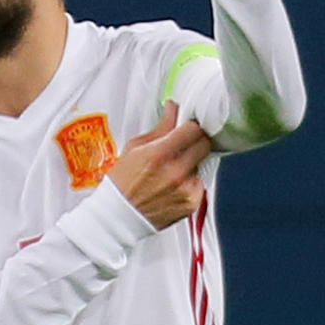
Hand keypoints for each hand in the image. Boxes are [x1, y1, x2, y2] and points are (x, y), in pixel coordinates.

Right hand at [106, 101, 210, 229]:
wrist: (120, 215)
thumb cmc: (123, 182)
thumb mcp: (135, 148)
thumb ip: (160, 128)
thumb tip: (173, 108)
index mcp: (160, 154)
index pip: (193, 129)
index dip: (191, 126)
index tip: (186, 127)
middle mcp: (176, 172)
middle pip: (204, 145)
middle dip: (196, 141)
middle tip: (184, 145)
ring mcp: (186, 189)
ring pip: (202, 164)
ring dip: (192, 163)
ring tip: (171, 170)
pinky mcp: (192, 203)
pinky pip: (199, 184)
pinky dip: (190, 182)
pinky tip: (173, 186)